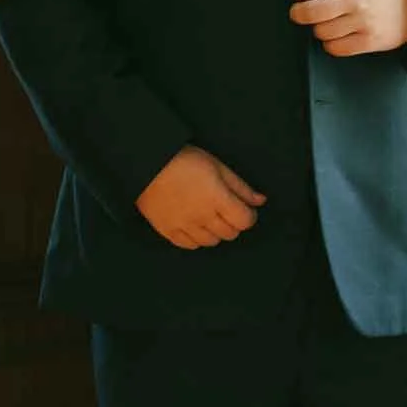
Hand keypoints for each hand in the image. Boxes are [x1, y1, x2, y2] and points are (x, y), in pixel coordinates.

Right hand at [135, 145, 266, 248]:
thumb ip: (240, 187)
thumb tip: (260, 201)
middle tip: (225, 209)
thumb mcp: (217, 166)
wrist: (146, 164)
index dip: (248, 215)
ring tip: (209, 216)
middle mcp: (203, 216)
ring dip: (215, 232)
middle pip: (230, 233)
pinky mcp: (168, 231)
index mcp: (217, 198)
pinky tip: (194, 225)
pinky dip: (196, 239)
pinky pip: (190, 246)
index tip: (243, 208)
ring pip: (211, 242)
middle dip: (233, 223)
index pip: (245, 220)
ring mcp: (185, 226)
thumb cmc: (183, 160)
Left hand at [289, 0, 406, 55]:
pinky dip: (330, 44)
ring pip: (321, 32)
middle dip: (298, 13)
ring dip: (317, 28)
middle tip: (298, 13)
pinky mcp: (369, 42)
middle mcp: (356, 0)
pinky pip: (336, 49)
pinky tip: (336, 35)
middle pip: (310, 12)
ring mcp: (363, 23)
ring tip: (325, 22)